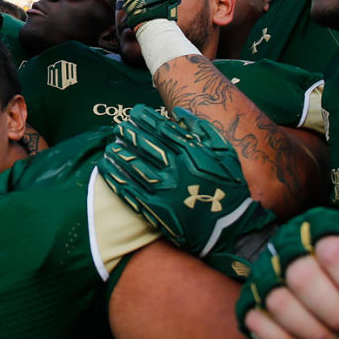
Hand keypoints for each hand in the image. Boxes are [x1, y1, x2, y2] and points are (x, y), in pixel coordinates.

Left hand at [99, 105, 273, 257]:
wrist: (231, 226)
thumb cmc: (230, 188)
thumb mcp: (224, 152)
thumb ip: (202, 130)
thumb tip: (179, 113)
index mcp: (191, 152)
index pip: (162, 130)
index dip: (146, 120)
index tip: (135, 113)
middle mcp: (175, 168)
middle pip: (145, 146)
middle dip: (130, 134)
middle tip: (119, 128)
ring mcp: (163, 189)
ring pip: (134, 167)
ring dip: (120, 155)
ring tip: (110, 148)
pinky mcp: (155, 209)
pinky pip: (131, 191)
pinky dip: (116, 179)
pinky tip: (107, 170)